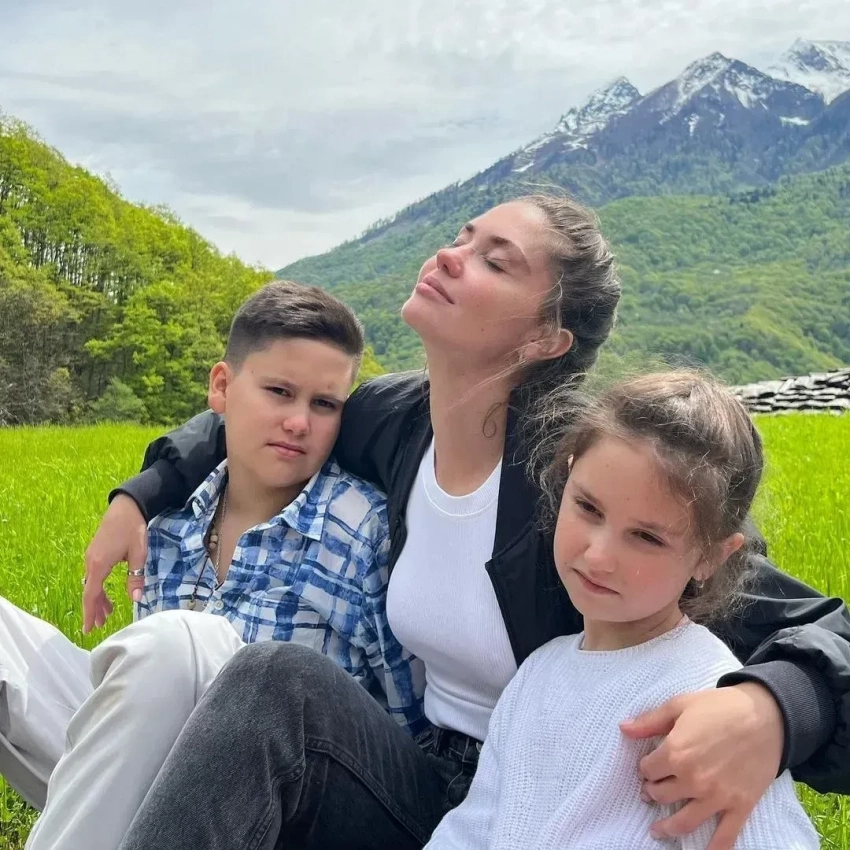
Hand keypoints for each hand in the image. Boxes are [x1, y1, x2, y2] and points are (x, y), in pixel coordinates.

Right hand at [82, 494, 147, 632]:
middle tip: (100, 625)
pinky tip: (106, 593)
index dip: (90, 612)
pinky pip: (93, 575)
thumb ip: (136, 577)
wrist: (126, 506)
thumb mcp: (139, 554)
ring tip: (107, 613)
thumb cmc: (133, 529)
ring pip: (91, 583)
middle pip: (89, 591)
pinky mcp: (95, 552)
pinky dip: (98, 587)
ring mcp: (91, 556)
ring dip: (98, 598)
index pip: (92, 594)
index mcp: (99, 564)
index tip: (89, 628)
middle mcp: (90, 561)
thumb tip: (136, 599)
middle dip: (94, 609)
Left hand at [620, 683, 782, 849]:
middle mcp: (693, 779)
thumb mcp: (679, 705)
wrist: (765, 715)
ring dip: (667, 828)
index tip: (649, 765)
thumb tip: (623, 729)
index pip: (648, 770)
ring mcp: (717, 797)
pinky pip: (725, 837)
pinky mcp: (740, 806)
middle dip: (653, 792)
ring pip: (684, 822)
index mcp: (676, 753)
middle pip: (662, 795)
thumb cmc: (720, 707)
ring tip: (657, 830)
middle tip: (652, 791)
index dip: (646, 767)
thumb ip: (650, 721)